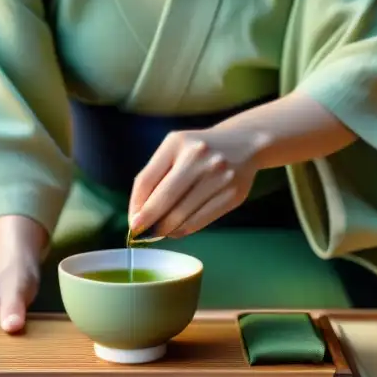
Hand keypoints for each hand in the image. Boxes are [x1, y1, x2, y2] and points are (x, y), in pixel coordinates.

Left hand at [128, 126, 264, 239]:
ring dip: (165, 229)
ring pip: (182, 216)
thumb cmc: (199, 151)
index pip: (146, 180)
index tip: (132, 223)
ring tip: (159, 231)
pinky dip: (183, 230)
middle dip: (149, 222)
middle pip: (164, 200)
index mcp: (177, 143)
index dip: (136, 206)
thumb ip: (154, 176)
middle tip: (141, 234)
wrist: (244, 143)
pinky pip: (200, 222)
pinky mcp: (233, 195)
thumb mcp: (174, 150)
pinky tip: (176, 230)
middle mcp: (199, 158)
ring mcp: (219, 177)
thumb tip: (138, 215)